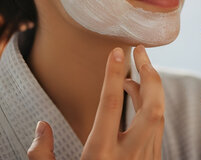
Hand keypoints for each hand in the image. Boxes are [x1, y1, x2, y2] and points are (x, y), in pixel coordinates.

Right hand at [27, 46, 164, 159]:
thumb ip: (43, 156)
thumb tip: (41, 127)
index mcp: (101, 156)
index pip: (111, 106)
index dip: (113, 76)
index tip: (117, 51)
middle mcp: (129, 156)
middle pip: (152, 107)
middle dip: (150, 75)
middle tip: (141, 50)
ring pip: (158, 117)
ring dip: (151, 90)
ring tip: (136, 72)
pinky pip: (157, 131)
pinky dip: (151, 109)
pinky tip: (140, 101)